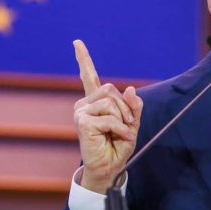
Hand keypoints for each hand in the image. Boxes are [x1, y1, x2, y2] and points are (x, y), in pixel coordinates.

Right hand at [72, 39, 142, 193]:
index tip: (76, 42)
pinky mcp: (82, 122)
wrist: (109, 167)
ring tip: (119, 132)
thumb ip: (133, 105)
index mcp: (95, 101)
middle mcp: (84, 104)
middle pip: (111, 90)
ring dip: (122, 119)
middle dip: (124, 107)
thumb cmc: (118, 145)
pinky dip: (119, 128)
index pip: (88, 76)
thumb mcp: (132, 122)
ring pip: (111, 102)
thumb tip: (131, 89)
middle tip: (125, 125)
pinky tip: (116, 137)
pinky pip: (110, 118)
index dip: (83, 59)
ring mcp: (80, 112)